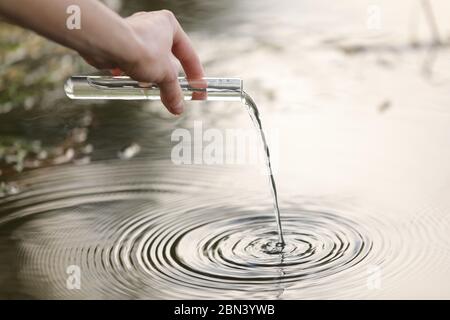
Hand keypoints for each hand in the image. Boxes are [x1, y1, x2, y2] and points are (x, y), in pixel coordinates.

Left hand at [83, 10, 204, 114]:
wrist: (109, 45)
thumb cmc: (140, 48)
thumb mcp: (165, 75)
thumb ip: (173, 92)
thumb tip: (178, 106)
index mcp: (169, 25)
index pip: (189, 54)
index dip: (195, 75)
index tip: (198, 89)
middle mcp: (153, 26)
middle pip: (168, 59)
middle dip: (170, 78)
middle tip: (175, 95)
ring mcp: (135, 34)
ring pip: (150, 61)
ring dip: (152, 77)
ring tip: (152, 89)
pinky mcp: (119, 43)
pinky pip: (132, 62)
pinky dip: (134, 74)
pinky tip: (133, 82)